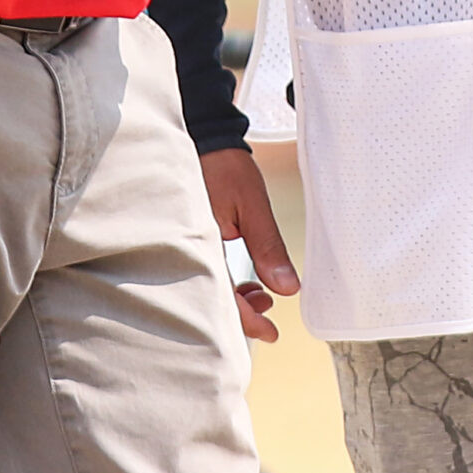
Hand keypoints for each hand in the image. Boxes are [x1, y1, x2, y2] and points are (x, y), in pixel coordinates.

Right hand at [201, 146, 299, 341]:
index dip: (247, 321)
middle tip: (270, 313)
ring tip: (262, 296)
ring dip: (236, 298)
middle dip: (243, 313)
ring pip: (208, 288)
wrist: (204, 139)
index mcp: (201, 243)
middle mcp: (188, 249)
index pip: (222, 297)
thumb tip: (287, 288)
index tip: (271, 333)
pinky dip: (225, 282)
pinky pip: (204, 272)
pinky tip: (244, 281)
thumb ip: (268, 248)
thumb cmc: (224, 167)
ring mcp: (185, 245)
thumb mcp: (252, 206)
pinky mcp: (188, 240)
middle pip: (211, 299)